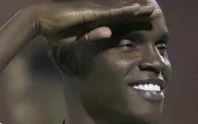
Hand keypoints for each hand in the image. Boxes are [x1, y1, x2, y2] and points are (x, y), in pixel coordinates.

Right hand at [30, 1, 161, 44]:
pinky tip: (136, 8)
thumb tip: (109, 33)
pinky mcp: (91, 11)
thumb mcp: (77, 40)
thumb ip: (92, 37)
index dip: (132, 19)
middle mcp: (97, 13)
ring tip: (152, 10)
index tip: (145, 20)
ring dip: (137, 10)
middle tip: (156, 12)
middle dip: (140, 12)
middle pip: (123, 12)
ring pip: (121, 10)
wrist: (41, 21)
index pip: (118, 20)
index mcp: (95, 21)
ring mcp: (95, 10)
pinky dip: (124, 9)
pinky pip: (111, 11)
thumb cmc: (55, 31)